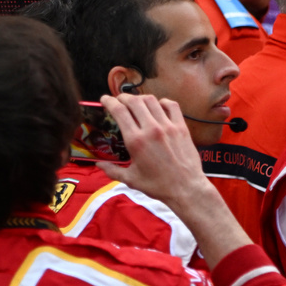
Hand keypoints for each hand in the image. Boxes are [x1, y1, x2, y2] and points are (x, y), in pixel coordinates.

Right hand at [95, 94, 209, 209]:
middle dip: (123, 97)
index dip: (109, 101)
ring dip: (140, 98)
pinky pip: (171, 105)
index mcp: (136, 141)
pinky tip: (158, 106)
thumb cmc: (158, 186)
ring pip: (151, 100)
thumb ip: (112, 170)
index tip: (104, 99)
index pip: (119, 111)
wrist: (186, 189)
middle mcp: (151, 129)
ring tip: (136, 102)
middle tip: (119, 100)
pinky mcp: (181, 127)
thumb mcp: (131, 179)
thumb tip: (99, 164)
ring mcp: (167, 126)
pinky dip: (162, 102)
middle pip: (134, 101)